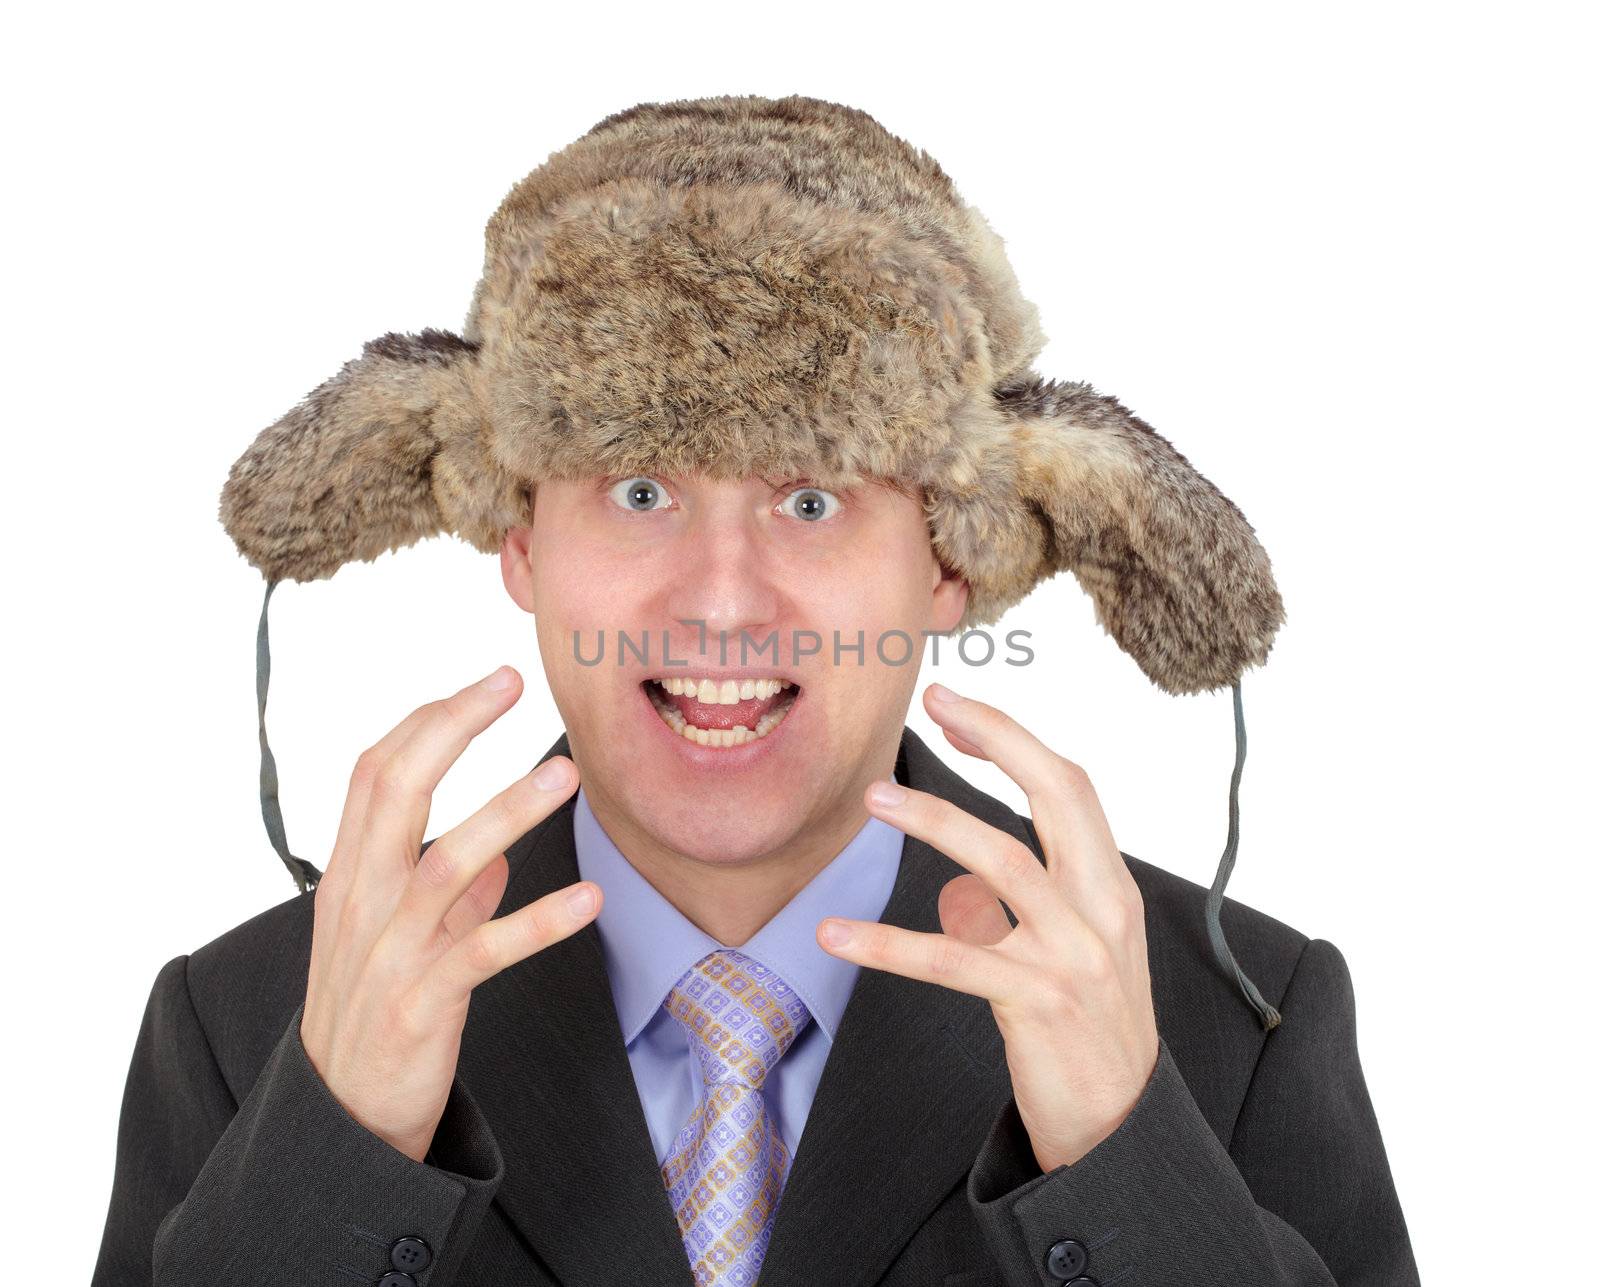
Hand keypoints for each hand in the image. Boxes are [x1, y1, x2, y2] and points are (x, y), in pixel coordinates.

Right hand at [301, 665, 596, 1163]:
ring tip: (566, 774)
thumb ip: (445, 894)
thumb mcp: (395, 937)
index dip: (429, 720)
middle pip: (397, 791)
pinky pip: (483, 953)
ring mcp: (389, 951)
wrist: (342, 1117)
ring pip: (446, 864)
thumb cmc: (374, 1011)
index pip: (376, 772)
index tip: (486, 682)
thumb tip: (494, 857)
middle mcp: (362, 900)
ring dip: (508, 813)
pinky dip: (538, 923)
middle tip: (510, 683)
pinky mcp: (421, 1003)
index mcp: (351, 874)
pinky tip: (590, 902)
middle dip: (453, 729)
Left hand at [817, 682, 1158, 1171]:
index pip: (1070, 788)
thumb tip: (954, 890)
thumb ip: (1015, 914)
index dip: (1014, 739)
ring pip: (1000, 863)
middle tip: (937, 701)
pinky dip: (887, 944)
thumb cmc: (1089, 1033)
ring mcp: (1073, 953)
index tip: (959, 707)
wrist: (1123, 1128)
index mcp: (1110, 888)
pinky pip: (951, 959)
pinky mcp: (1037, 1002)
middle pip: (1055, 795)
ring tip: (874, 798)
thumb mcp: (1067, 957)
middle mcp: (1101, 909)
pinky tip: (836, 934)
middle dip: (998, 738)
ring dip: (933, 821)